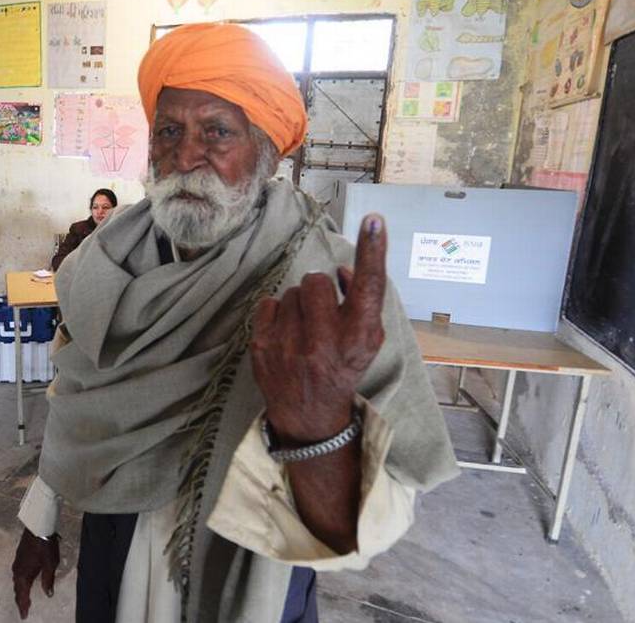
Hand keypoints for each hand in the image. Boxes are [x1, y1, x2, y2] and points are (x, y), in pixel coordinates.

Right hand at [12, 528, 59, 619]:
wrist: (37, 527)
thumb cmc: (45, 546)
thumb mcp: (50, 564)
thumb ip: (48, 580)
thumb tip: (48, 594)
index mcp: (23, 575)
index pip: (22, 595)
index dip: (23, 606)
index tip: (24, 616)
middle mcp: (17, 571)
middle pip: (18, 590)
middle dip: (21, 600)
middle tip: (24, 610)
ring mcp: (17, 563)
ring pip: (17, 582)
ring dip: (20, 591)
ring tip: (25, 598)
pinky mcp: (19, 557)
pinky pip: (18, 574)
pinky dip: (21, 582)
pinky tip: (25, 581)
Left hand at [250, 213, 387, 443]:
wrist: (309, 414)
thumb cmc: (343, 367)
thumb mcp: (367, 340)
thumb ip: (362, 302)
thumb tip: (342, 270)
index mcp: (358, 339)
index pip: (369, 287)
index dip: (372, 251)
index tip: (373, 221)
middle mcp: (326, 342)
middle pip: (316, 281)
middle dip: (319, 291)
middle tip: (322, 314)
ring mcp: (290, 346)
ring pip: (290, 292)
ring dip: (298, 305)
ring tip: (304, 330)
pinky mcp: (262, 347)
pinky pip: (268, 302)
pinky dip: (277, 313)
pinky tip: (285, 334)